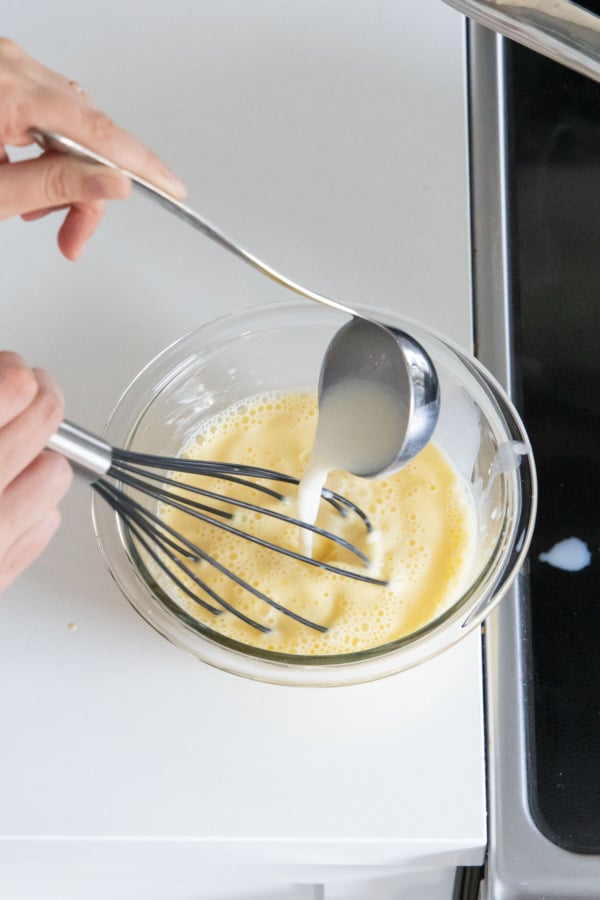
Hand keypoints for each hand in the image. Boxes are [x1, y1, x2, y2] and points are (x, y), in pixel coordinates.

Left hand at [0, 37, 185, 258]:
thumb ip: (54, 186)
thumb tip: (112, 181)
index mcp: (5, 92)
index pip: (96, 129)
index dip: (140, 163)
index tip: (172, 186)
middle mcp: (4, 65)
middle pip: (81, 126)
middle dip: (85, 185)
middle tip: (73, 237)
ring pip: (61, 118)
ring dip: (61, 169)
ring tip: (38, 210)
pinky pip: (35, 105)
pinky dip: (38, 147)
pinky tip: (22, 177)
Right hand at [0, 352, 72, 591]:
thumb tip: (10, 381)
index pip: (12, 390)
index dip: (15, 373)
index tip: (13, 372)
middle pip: (44, 422)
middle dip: (40, 402)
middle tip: (28, 395)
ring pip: (56, 475)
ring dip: (42, 461)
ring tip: (14, 459)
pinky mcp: (1, 577)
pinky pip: (45, 526)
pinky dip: (34, 509)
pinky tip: (8, 501)